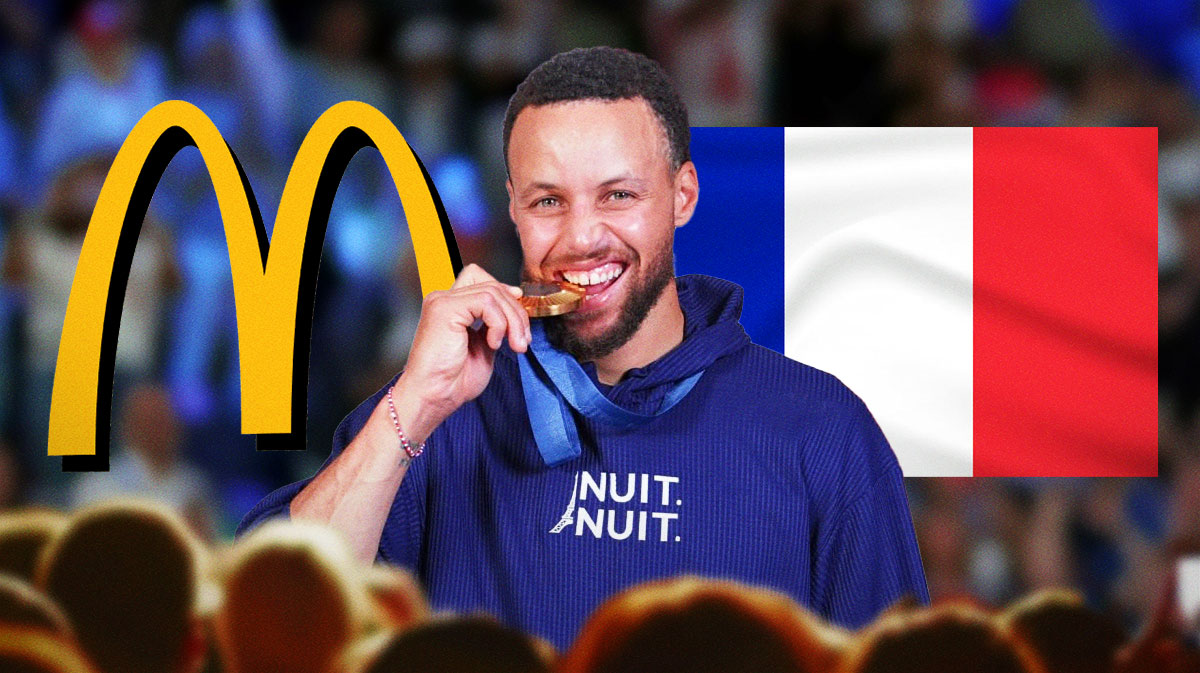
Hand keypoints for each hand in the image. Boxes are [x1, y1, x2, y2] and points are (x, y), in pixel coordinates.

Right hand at [395, 263, 530, 426]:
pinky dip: (498, 324)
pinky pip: (486, 302)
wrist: (434, 396)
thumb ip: (495, 325)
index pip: (479, 278)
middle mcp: (443, 299)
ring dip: (512, 320)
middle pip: (492, 285)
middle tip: (523, 340)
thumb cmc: (453, 381)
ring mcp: (442, 301)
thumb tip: (514, 306)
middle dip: (516, 312)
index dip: (504, 289)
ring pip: (493, 292)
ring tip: (514, 345)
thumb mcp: (484, 347)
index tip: (519, 311)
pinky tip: (493, 343)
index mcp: (450, 307)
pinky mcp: (445, 308)